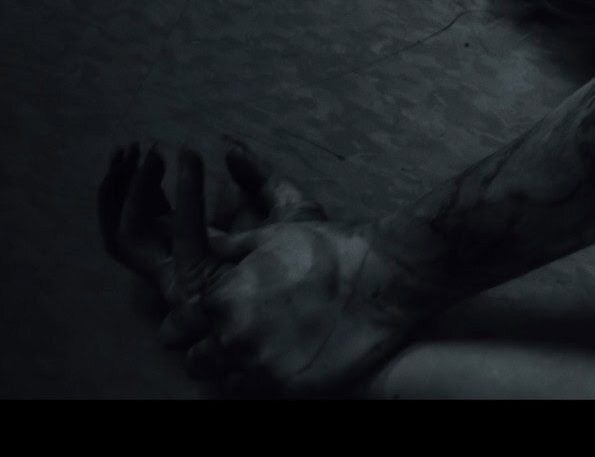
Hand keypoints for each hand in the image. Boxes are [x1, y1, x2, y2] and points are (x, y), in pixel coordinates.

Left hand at [99, 143, 417, 394]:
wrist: (385, 276)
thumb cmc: (330, 249)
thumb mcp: (274, 235)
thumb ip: (231, 248)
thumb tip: (208, 250)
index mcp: (221, 300)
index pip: (178, 327)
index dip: (189, 323)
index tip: (204, 321)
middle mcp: (233, 338)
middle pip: (195, 361)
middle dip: (208, 349)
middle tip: (232, 338)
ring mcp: (262, 366)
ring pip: (225, 380)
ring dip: (236, 366)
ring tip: (262, 349)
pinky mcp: (290, 386)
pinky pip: (261, 390)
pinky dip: (268, 376)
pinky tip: (287, 357)